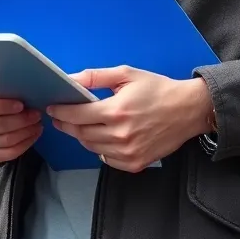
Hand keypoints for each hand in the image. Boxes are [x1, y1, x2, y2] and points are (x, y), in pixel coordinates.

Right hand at [0, 89, 42, 164]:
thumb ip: (5, 88)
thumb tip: (26, 89)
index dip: (4, 106)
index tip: (21, 105)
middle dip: (21, 120)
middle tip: (36, 114)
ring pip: (5, 141)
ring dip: (25, 132)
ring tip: (38, 124)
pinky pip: (8, 154)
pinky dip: (24, 144)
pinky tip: (33, 135)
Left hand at [48, 67, 213, 172]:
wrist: (187, 110)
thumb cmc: (157, 88)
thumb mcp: (126, 74)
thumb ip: (96, 77)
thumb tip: (71, 79)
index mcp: (116, 111)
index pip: (78, 115)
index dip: (61, 112)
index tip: (52, 108)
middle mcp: (120, 135)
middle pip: (81, 133)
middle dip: (67, 124)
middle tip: (60, 117)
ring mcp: (127, 153)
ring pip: (92, 148)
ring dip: (82, 136)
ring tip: (80, 124)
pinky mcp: (135, 164)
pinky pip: (106, 159)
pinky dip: (100, 149)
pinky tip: (102, 137)